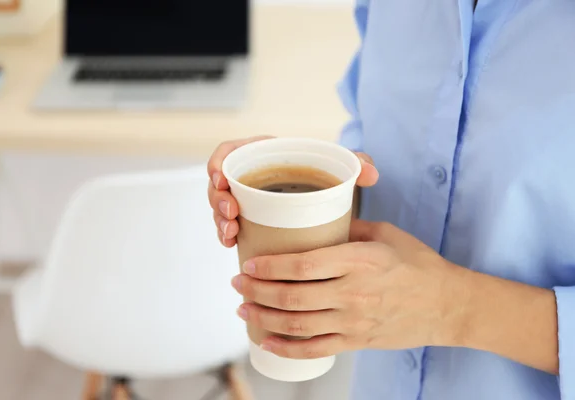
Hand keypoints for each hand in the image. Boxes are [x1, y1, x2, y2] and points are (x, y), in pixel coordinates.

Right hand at [207, 136, 378, 246]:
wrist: (327, 195)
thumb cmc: (328, 174)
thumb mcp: (340, 165)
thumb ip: (356, 162)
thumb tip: (371, 174)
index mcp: (262, 154)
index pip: (228, 152)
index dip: (217, 164)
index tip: (221, 179)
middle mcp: (249, 176)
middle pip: (219, 183)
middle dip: (218, 200)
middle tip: (231, 214)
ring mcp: (245, 199)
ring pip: (220, 207)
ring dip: (219, 220)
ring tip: (231, 234)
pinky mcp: (248, 219)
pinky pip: (228, 225)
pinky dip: (226, 235)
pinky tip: (232, 245)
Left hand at [230, 220, 466, 358]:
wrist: (448, 305)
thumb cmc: (418, 263)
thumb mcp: (385, 234)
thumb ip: (348, 227)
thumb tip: (317, 219)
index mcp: (359, 260)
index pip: (303, 265)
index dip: (270, 267)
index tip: (249, 264)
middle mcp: (353, 293)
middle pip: (293, 296)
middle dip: (257, 291)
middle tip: (238, 284)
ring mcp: (354, 321)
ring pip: (298, 325)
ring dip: (264, 318)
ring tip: (243, 309)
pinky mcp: (357, 341)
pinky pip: (315, 349)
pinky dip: (287, 349)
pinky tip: (267, 342)